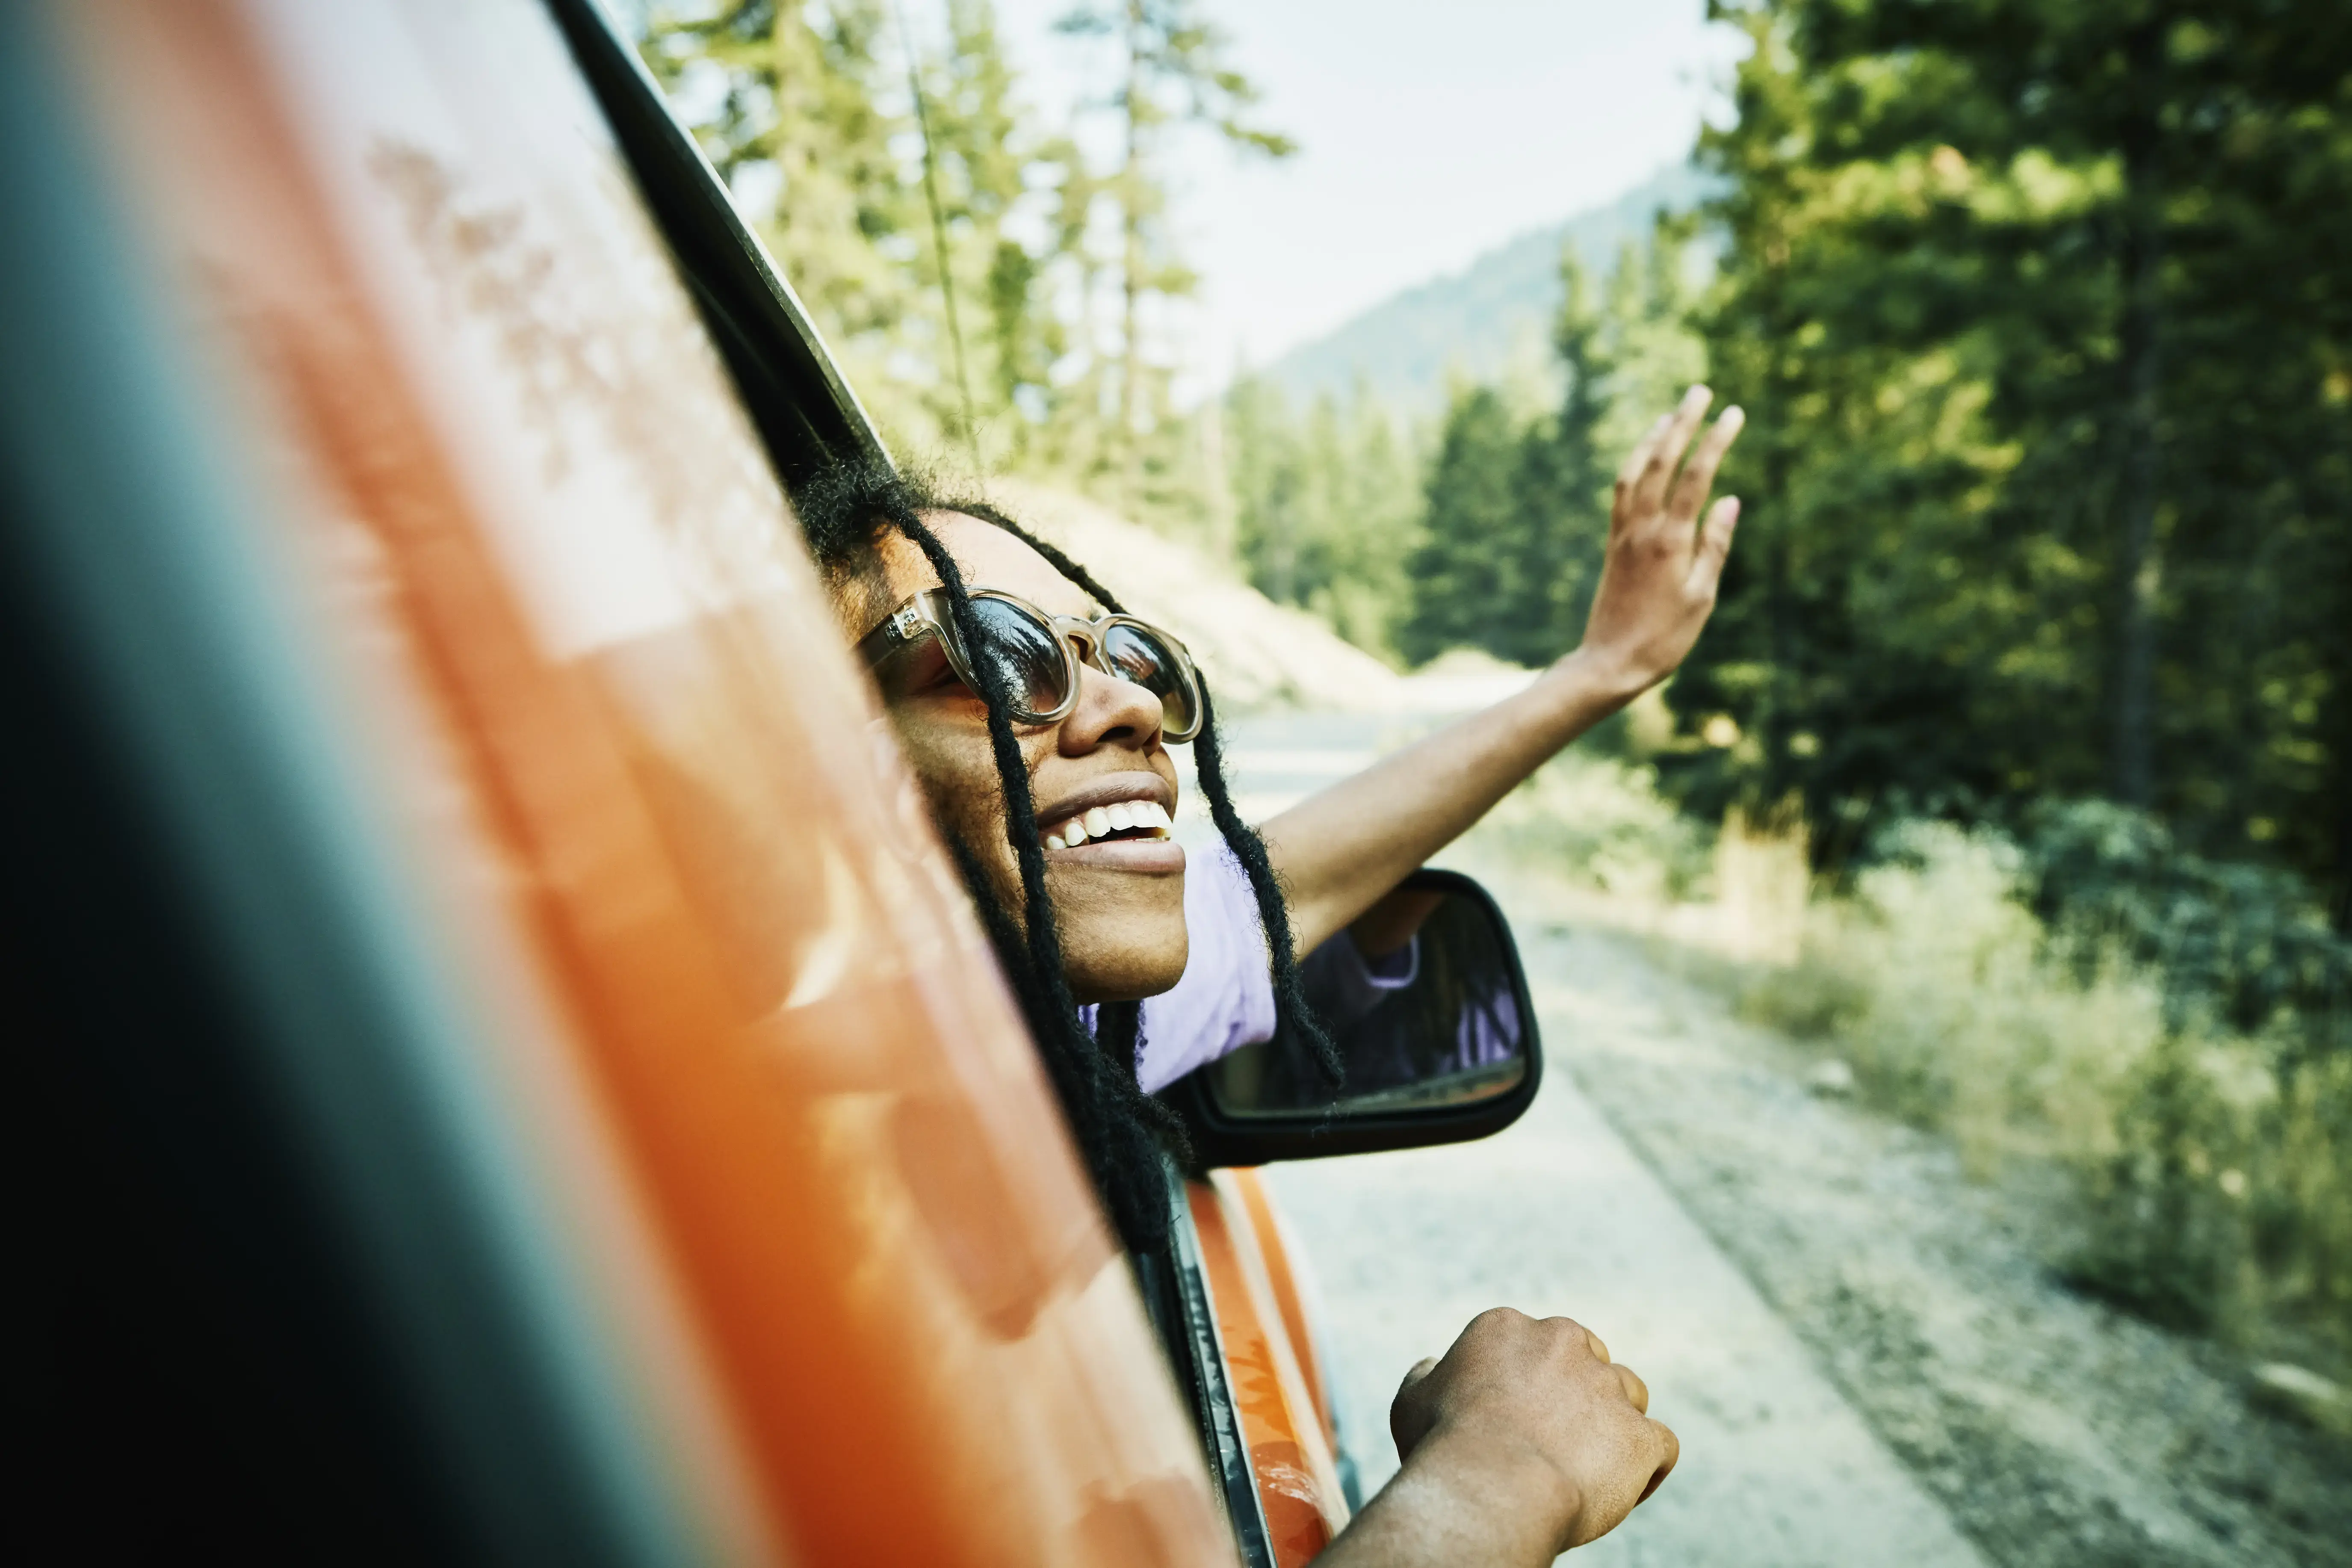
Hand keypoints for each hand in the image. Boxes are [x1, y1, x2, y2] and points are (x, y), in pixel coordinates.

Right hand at [1387, 1308, 1677, 1555]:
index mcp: (1508, 1327)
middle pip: (1589, 1360)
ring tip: (1586, 1471)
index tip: (1515, 1422)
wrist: (1489, 1488)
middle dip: (1579, 1396)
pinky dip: (1646, 1468)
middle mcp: (1563, 1341)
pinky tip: (1619, 1489)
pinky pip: (1660, 1445)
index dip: (1530, 1385)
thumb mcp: (1414, 1400)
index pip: (1536, 1345)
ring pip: (1630, 1395)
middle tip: (1553, 1444)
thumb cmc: (1444, 1448)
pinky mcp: (1640, 1435)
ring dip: (1614, 1427)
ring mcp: (1608, 1386)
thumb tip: (1433, 1364)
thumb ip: (1430, 1375)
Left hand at [1571, 384, 1743, 698]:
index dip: (1715, 440)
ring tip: (1671, 414)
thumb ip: (1715, 545)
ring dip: (1653, 438)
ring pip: (1635, 471)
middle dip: (1682, 422)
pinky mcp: (1612, 544)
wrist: (1609, 664)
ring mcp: (1623, 534)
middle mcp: (1642, 530)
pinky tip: (1644, 457)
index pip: (1696, 476)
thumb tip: (1730, 499)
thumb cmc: (1663, 638)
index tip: (1733, 412)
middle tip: (1700, 390)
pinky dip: (1634, 466)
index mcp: (1670, 541)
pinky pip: (1621, 493)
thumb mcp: (1701, 596)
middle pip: (1661, 461)